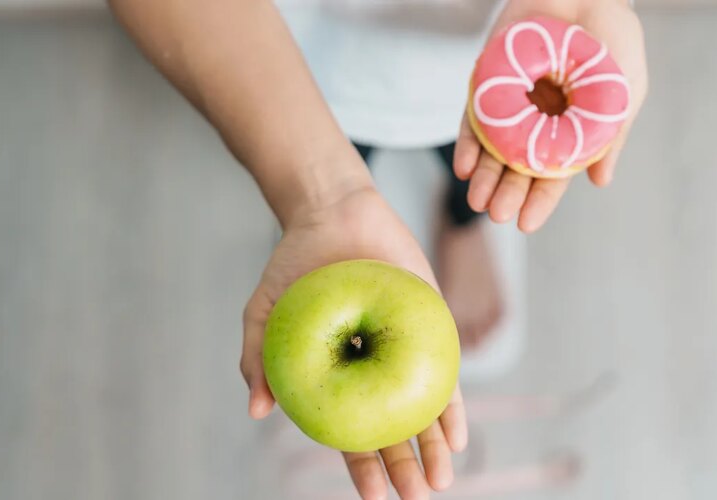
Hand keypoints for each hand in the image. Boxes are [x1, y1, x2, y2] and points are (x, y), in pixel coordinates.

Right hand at [240, 185, 467, 498]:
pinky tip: (459, 435)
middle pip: (393, 428)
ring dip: (435, 446)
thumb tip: (257, 410)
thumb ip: (256, 359)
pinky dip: (452, 404)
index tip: (372, 499)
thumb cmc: (294, 264)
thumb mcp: (263, 313)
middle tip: (417, 496)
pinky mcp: (430, 325)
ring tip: (442, 478)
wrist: (332, 212)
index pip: (352, 432)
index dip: (363, 468)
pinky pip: (445, 371)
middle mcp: (374, 370)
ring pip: (423, 407)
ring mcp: (404, 349)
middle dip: (405, 467)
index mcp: (338, 377)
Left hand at [454, 0, 647, 232]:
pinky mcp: (489, 83)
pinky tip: (463, 167)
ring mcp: (511, 104)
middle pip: (517, 167)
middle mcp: (537, 123)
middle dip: (507, 193)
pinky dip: (468, 142)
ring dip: (483, 176)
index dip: (539, 200)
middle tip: (497, 215)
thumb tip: (600, 182)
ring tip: (476, 200)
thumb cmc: (613, 42)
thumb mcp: (623, 92)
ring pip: (492, 149)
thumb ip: (609, 137)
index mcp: (568, 132)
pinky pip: (474, 117)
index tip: (526, 223)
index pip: (551, 175)